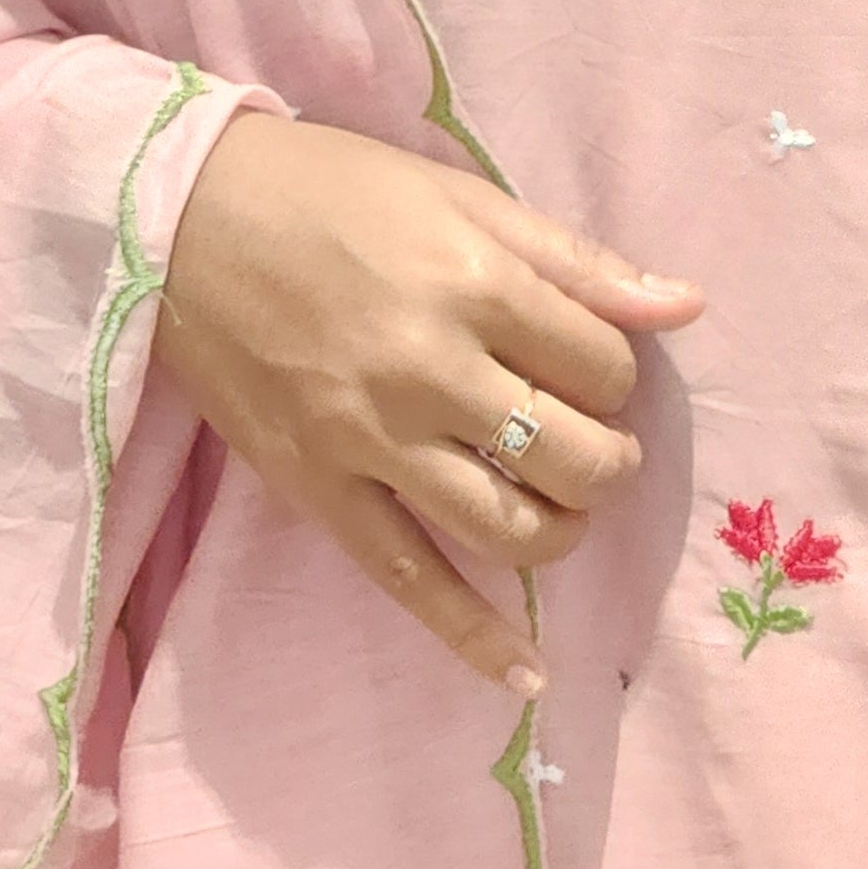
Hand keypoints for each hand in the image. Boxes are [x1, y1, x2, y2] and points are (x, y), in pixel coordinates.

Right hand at [146, 105, 705, 696]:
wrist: (182, 218)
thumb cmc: (331, 192)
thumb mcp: (459, 197)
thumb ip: (574, 261)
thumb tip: (685, 307)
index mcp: (474, 283)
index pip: (603, 365)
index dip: (617, 374)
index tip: (590, 365)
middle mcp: (430, 370)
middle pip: (570, 456)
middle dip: (607, 462)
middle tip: (590, 445)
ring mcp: (371, 440)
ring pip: (505, 529)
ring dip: (559, 532)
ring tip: (558, 508)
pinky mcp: (319, 491)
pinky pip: (408, 580)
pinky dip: (472, 637)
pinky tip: (527, 676)